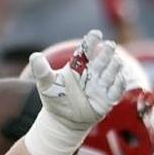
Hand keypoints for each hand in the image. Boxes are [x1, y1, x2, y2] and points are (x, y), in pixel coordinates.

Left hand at [22, 29, 127, 154]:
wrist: (61, 120)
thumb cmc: (55, 97)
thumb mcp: (46, 83)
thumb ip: (41, 70)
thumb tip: (34, 56)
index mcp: (79, 64)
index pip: (88, 49)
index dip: (92, 41)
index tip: (96, 35)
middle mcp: (93, 72)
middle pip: (102, 59)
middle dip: (107, 52)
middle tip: (109, 46)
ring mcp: (101, 85)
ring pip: (112, 72)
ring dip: (114, 66)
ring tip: (115, 61)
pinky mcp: (107, 99)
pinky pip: (116, 90)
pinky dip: (119, 84)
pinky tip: (119, 79)